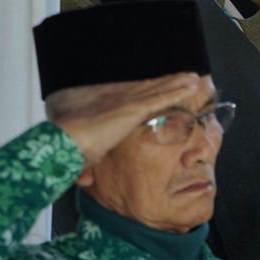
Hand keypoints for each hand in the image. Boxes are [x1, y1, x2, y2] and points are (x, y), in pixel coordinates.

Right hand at [47, 72, 201, 166]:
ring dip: (177, 84)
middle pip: (149, 89)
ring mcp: (125, 103)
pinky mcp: (132, 109)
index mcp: (107, 109)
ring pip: (158, 90)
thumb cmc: (68, 150)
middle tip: (187, 78)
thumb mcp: (80, 159)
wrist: (63, 143)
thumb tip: (84, 181)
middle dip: (169, 82)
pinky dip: (176, 91)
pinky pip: (160, 98)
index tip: (165, 87)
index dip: (151, 91)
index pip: (134, 97)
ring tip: (195, 78)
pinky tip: (190, 86)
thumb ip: (86, 168)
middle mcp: (117, 100)